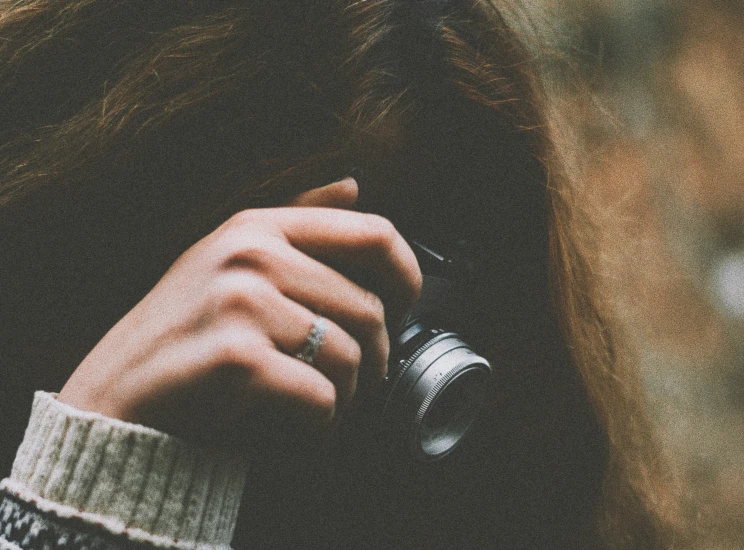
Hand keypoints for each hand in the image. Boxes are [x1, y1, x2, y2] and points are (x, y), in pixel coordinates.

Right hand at [57, 178, 421, 447]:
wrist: (116, 397)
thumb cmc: (183, 331)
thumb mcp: (230, 256)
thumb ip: (297, 216)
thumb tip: (355, 184)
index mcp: (259, 225)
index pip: (374, 233)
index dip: (407, 277)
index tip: (402, 310)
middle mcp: (252, 255)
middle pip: (369, 308)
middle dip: (377, 357)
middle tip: (360, 380)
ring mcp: (242, 303)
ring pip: (351, 357)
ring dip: (348, 395)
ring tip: (323, 403)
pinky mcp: (238, 358)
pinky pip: (323, 398)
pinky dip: (323, 423)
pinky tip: (302, 425)